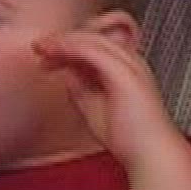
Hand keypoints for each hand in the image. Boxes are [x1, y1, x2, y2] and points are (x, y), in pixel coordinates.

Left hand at [35, 27, 190, 189]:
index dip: (68, 45)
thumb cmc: (129, 137)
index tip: (46, 56)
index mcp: (125, 67)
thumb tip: (64, 70)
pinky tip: (55, 53)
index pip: (95, 43)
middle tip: (40, 48)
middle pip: (92, 35)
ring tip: (42, 48)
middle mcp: (129, 61)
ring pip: (92, 38)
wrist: (150, 154)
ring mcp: (129, 65)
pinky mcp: (124, 74)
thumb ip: (80, 85)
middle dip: (62, 39)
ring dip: (63, 40)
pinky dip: (70, 48)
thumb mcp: (93, 104)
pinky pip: (93, 51)